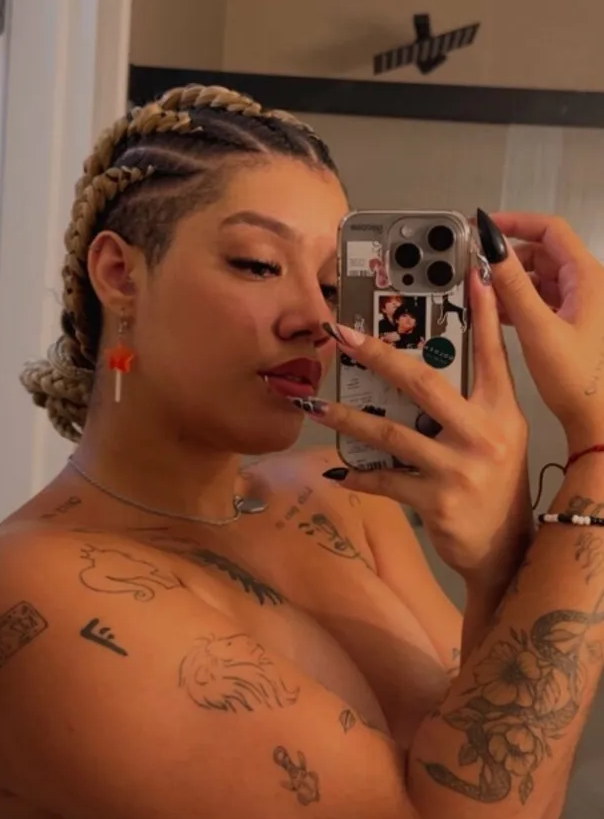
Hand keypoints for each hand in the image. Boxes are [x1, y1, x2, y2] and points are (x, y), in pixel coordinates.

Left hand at [304, 270, 531, 585]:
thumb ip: (471, 398)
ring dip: (347, 419)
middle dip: (377, 355)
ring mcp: (460, 468)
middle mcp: (484, 433)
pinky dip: (358, 475)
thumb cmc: (494, 480)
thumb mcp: (497, 433)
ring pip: (391, 433)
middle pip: (424, 383)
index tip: (474, 273)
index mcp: (502, 410)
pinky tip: (335, 470)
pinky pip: (385, 480)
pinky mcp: (437, 501)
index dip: (486, 312)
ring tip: (314, 408)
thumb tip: (422, 362)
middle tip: (340, 334)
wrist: (504, 546)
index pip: (493, 352)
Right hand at [478, 211, 603, 452]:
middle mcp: (589, 286)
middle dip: (509, 258)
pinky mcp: (574, 322)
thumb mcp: (538, 329)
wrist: (598, 420)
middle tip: (478, 267)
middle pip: (543, 252)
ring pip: (541, 277)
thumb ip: (513, 286)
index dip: (516, 222)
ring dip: (512, 282)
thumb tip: (492, 249)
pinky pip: (542, 299)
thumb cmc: (579, 381)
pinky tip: (500, 314)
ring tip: (484, 294)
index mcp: (588, 278)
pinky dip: (520, 301)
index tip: (486, 227)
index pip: (550, 230)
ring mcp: (582, 304)